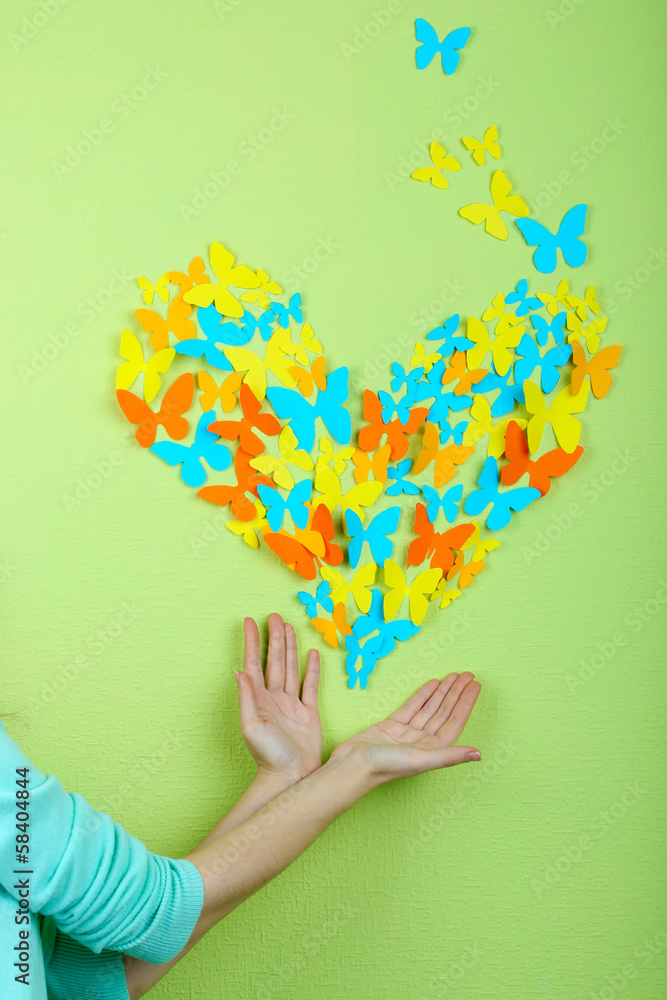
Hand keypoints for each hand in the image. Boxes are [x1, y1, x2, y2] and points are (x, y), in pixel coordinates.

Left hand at [235, 614, 321, 782]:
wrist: (291, 778)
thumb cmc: (268, 756)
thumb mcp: (252, 727)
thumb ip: (246, 698)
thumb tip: (239, 671)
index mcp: (258, 699)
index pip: (254, 663)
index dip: (252, 642)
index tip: (249, 622)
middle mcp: (274, 698)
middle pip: (274, 661)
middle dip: (274, 638)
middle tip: (274, 616)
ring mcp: (292, 704)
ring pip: (291, 668)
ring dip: (290, 648)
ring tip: (289, 627)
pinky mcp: (308, 713)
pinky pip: (310, 686)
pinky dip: (311, 669)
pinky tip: (312, 655)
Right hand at [330, 672, 480, 782]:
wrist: (352, 765)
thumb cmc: (386, 766)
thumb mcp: (421, 759)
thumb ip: (450, 756)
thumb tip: (478, 755)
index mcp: (433, 750)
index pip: (454, 721)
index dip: (465, 703)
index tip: (475, 685)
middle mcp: (423, 741)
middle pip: (444, 712)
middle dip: (456, 693)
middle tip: (468, 674)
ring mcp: (408, 733)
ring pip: (430, 708)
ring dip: (442, 692)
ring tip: (453, 676)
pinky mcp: (392, 726)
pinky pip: (412, 707)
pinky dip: (423, 695)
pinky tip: (432, 684)